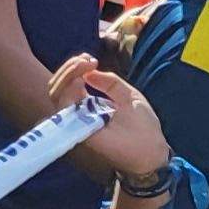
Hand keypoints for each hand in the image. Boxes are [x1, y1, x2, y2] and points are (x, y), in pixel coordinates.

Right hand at [46, 58, 169, 179]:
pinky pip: (64, 108)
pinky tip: (82, 81)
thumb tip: (89, 71)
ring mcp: (78, 121)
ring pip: (56, 94)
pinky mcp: (79, 130)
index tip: (90, 58)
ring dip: (67, 75)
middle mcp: (79, 113)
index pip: (69, 84)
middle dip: (68, 68)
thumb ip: (110, 83)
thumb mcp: (129, 96)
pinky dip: (69, 90)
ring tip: (86, 65)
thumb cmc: (143, 126)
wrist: (152, 150)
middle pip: (57, 87)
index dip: (74, 67)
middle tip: (87, 59)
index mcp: (89, 105)